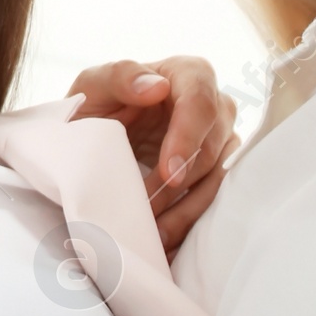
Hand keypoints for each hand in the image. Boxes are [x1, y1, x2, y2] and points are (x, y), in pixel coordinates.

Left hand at [67, 54, 238, 256]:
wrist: (96, 136)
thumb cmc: (99, 102)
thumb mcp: (95, 84)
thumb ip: (120, 76)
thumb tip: (157, 86)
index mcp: (188, 75)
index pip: (200, 102)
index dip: (188, 138)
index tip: (169, 173)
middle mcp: (214, 108)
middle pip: (212, 148)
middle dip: (178, 185)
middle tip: (146, 209)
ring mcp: (220, 143)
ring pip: (218, 180)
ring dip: (185, 211)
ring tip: (153, 233)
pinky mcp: (215, 176)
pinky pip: (213, 203)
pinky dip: (188, 223)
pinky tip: (164, 241)